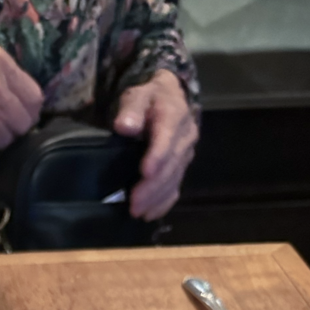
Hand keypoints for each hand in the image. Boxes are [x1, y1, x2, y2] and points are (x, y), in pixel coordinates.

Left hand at [112, 72, 197, 220]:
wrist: (167, 97)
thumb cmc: (148, 97)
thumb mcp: (137, 95)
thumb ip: (131, 108)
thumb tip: (124, 126)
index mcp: (174, 116)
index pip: (167, 139)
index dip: (157, 156)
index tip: (144, 173)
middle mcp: (185, 138)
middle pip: (171, 165)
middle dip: (153, 187)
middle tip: (134, 204)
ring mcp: (185, 154)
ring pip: (174, 179)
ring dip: (157, 198)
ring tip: (138, 212)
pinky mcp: (182, 166)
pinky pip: (176, 186)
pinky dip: (164, 202)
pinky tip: (151, 214)